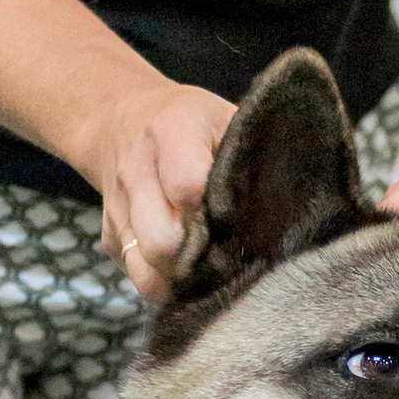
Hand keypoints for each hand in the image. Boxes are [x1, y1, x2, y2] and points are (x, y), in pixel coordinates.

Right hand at [96, 82, 237, 300]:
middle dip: (193, 255)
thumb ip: (250, 153)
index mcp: (172, 131)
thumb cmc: (195, 123)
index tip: (229, 212)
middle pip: (160, 240)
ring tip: (202, 263)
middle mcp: (137, 170)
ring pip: (144, 267)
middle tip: (220, 249)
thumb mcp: (225, 117)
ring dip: (177, 275)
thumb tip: (288, 205)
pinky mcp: (110, 237)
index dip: (211, 207)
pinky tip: (185, 265)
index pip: (186, 182)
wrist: (123, 120)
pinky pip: (136, 275)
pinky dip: (163, 280)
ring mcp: (118, 207)